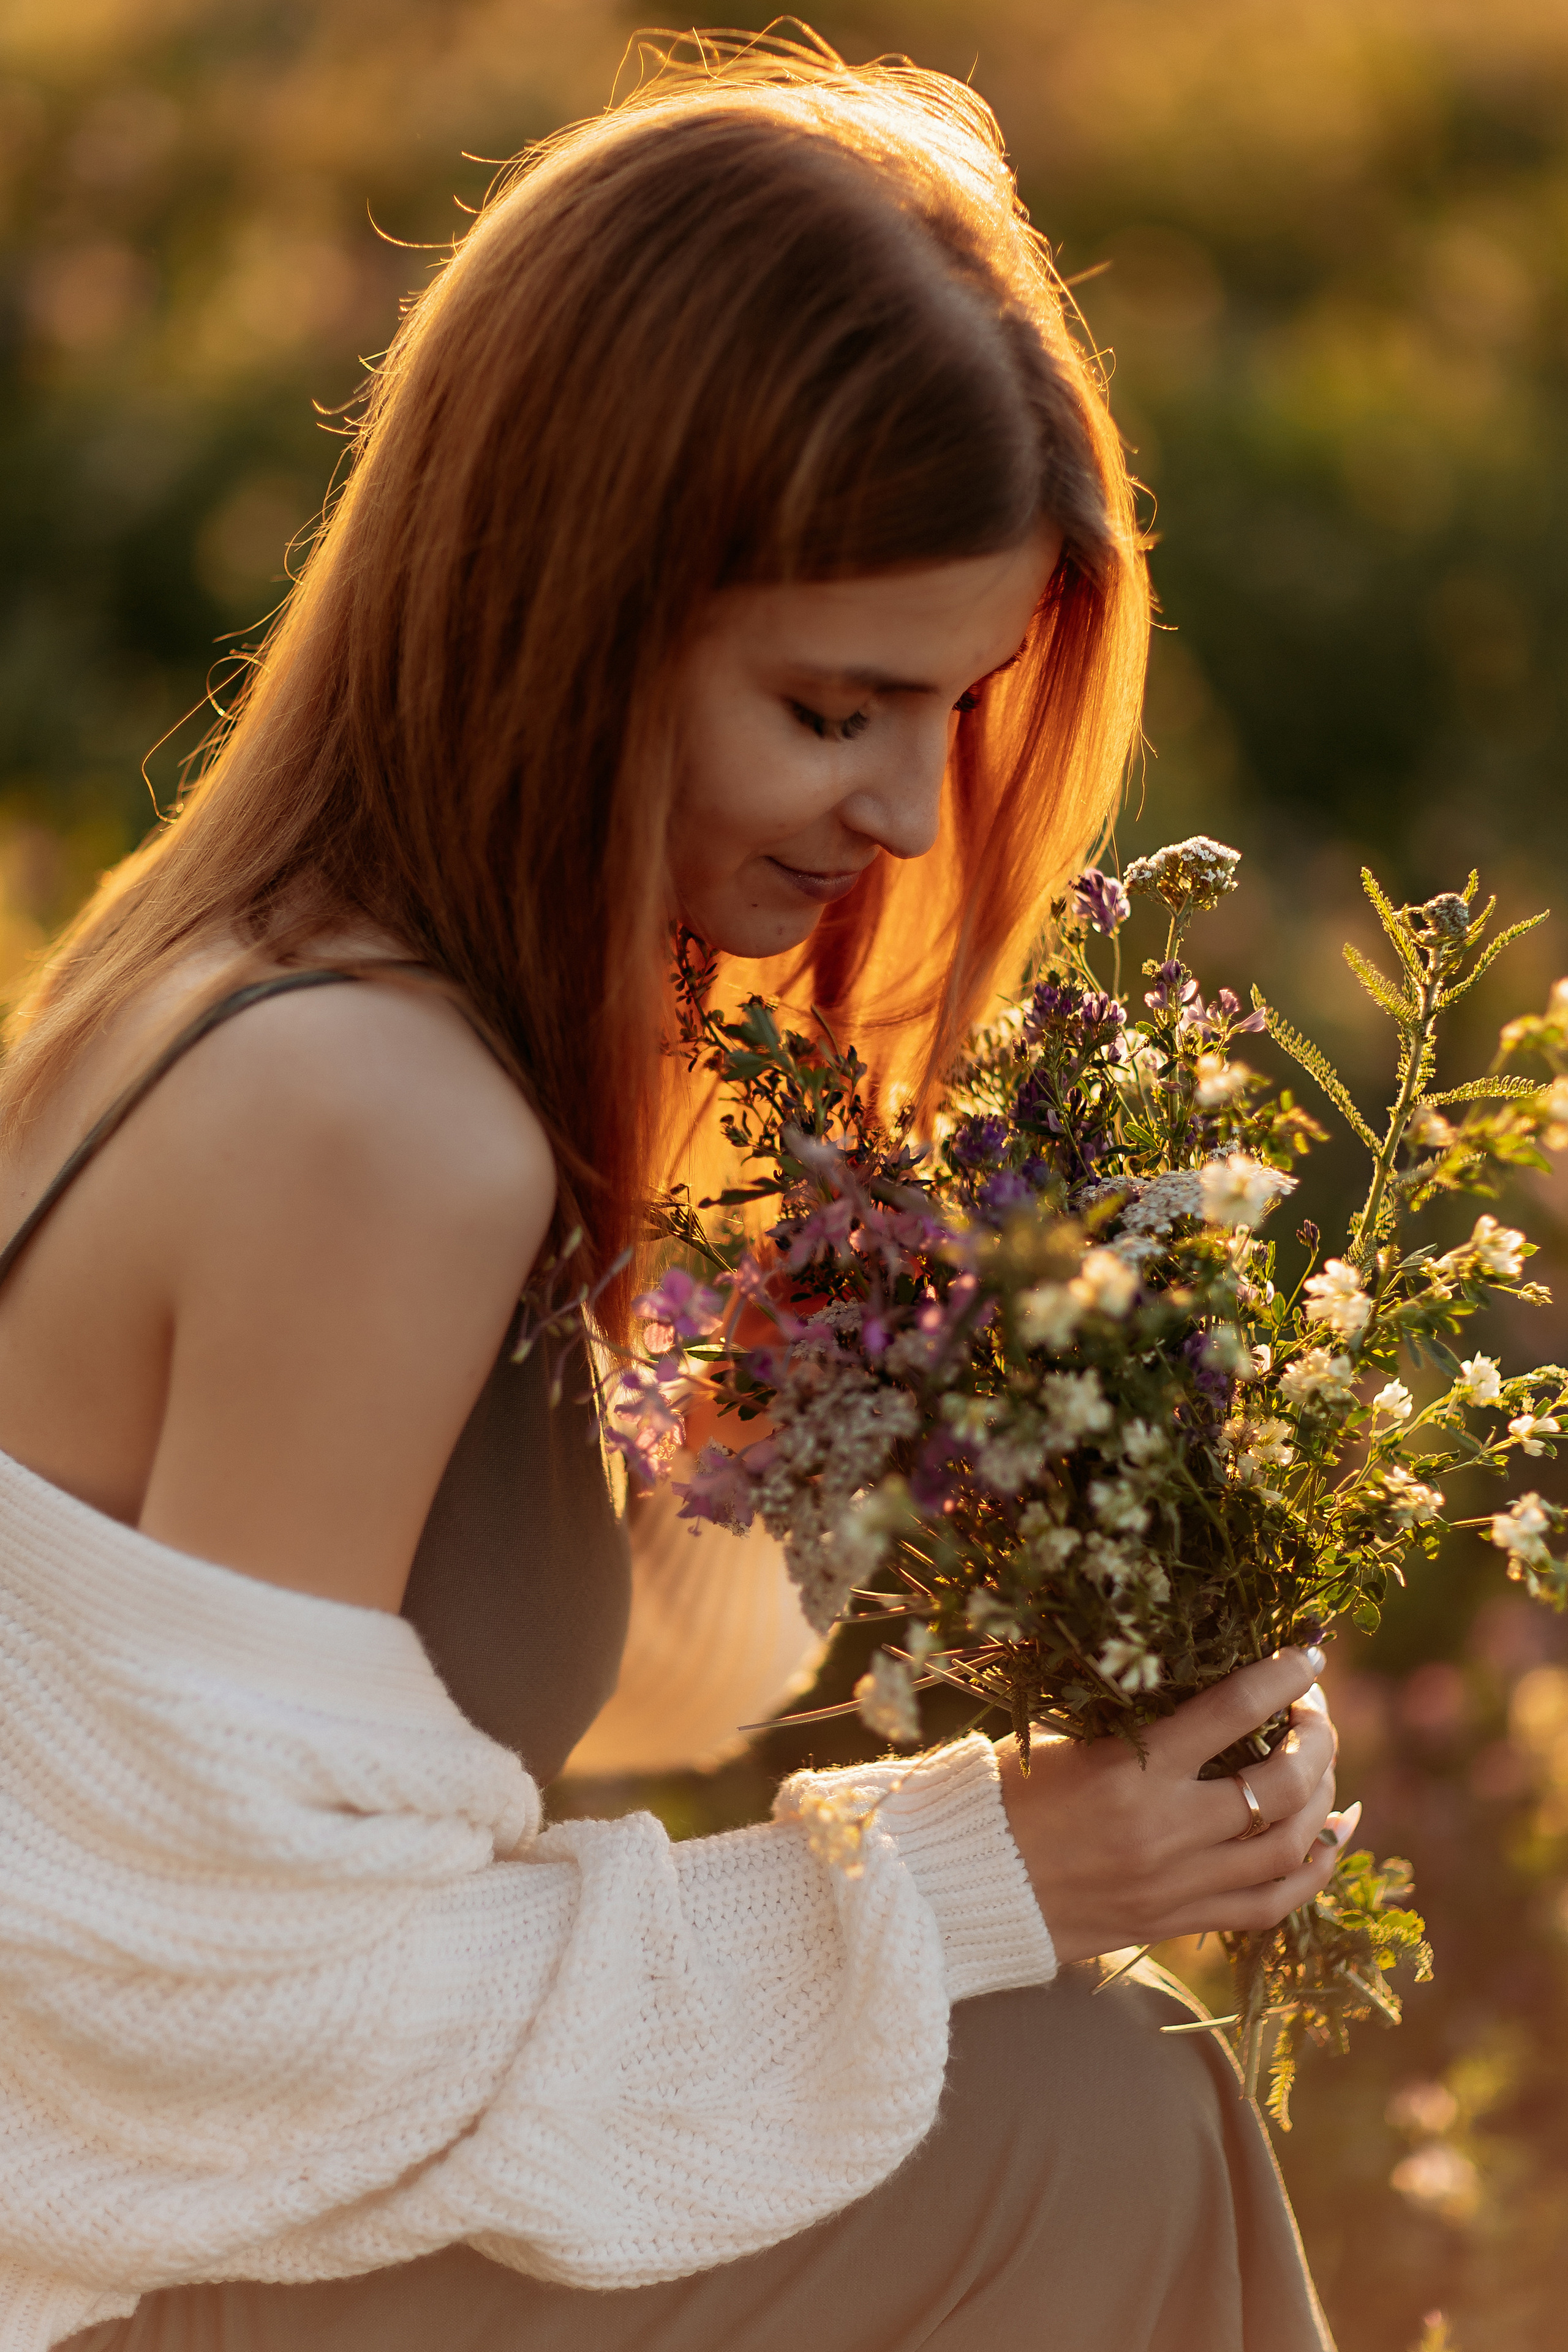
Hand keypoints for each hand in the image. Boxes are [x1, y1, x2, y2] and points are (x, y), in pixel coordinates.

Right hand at [996, 1650, 1356, 1962]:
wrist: (962, 1888)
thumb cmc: (1001, 1797)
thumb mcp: (1065, 1741)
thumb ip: (1136, 1726)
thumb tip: (1204, 1697)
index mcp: (1130, 1770)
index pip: (1233, 1711)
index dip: (1282, 1677)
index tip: (1308, 1656)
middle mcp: (1165, 1830)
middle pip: (1280, 1784)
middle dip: (1315, 1739)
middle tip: (1314, 1711)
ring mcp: (1176, 1884)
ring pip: (1287, 1846)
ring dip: (1322, 1800)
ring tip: (1324, 1766)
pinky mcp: (1175, 1922)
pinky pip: (1270, 1903)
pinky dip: (1313, 1871)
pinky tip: (1332, 1839)